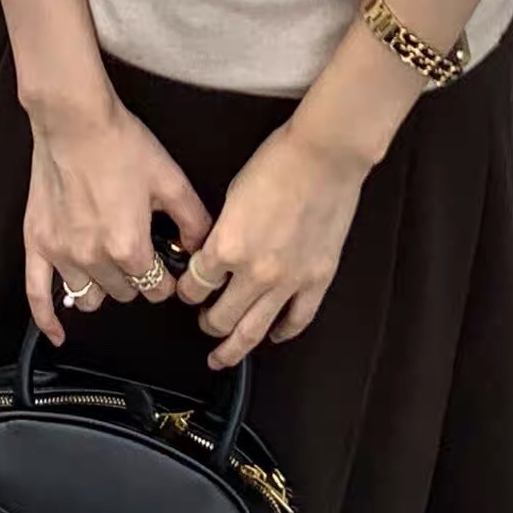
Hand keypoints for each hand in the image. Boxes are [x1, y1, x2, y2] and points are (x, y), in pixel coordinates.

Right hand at [24, 89, 212, 346]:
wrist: (75, 120)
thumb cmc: (121, 144)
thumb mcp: (170, 179)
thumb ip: (193, 219)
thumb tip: (202, 247)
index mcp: (128, 246)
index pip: (156, 289)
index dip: (166, 279)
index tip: (166, 266)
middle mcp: (94, 257)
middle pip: (124, 294)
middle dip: (137, 278)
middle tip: (139, 254)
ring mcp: (61, 254)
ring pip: (88, 298)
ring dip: (103, 287)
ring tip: (110, 264)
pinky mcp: (37, 243)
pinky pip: (36, 295)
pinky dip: (46, 320)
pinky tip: (56, 334)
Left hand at [175, 118, 367, 370]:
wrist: (323, 156)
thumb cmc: (278, 163)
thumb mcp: (232, 195)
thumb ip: (223, 232)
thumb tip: (216, 253)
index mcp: (227, 246)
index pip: (197, 285)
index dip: (189, 291)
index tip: (189, 291)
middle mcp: (255, 272)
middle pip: (221, 317)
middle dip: (208, 323)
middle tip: (205, 323)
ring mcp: (289, 281)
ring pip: (255, 331)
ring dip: (234, 348)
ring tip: (224, 356)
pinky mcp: (317, 280)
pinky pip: (297, 320)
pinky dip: (283, 333)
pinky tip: (275, 335)